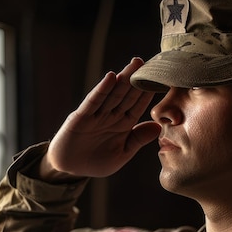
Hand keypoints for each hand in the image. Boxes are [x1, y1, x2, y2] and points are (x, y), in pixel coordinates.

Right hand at [40, 58, 160, 178]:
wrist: (70, 169)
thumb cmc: (96, 162)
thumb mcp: (122, 154)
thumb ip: (137, 140)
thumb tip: (158, 127)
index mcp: (123, 125)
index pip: (138, 106)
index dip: (148, 94)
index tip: (161, 80)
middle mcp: (111, 116)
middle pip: (127, 95)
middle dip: (138, 80)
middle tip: (150, 63)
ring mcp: (96, 115)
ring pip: (113, 94)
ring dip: (123, 79)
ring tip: (135, 64)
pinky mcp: (81, 117)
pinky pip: (93, 101)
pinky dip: (102, 89)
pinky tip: (111, 77)